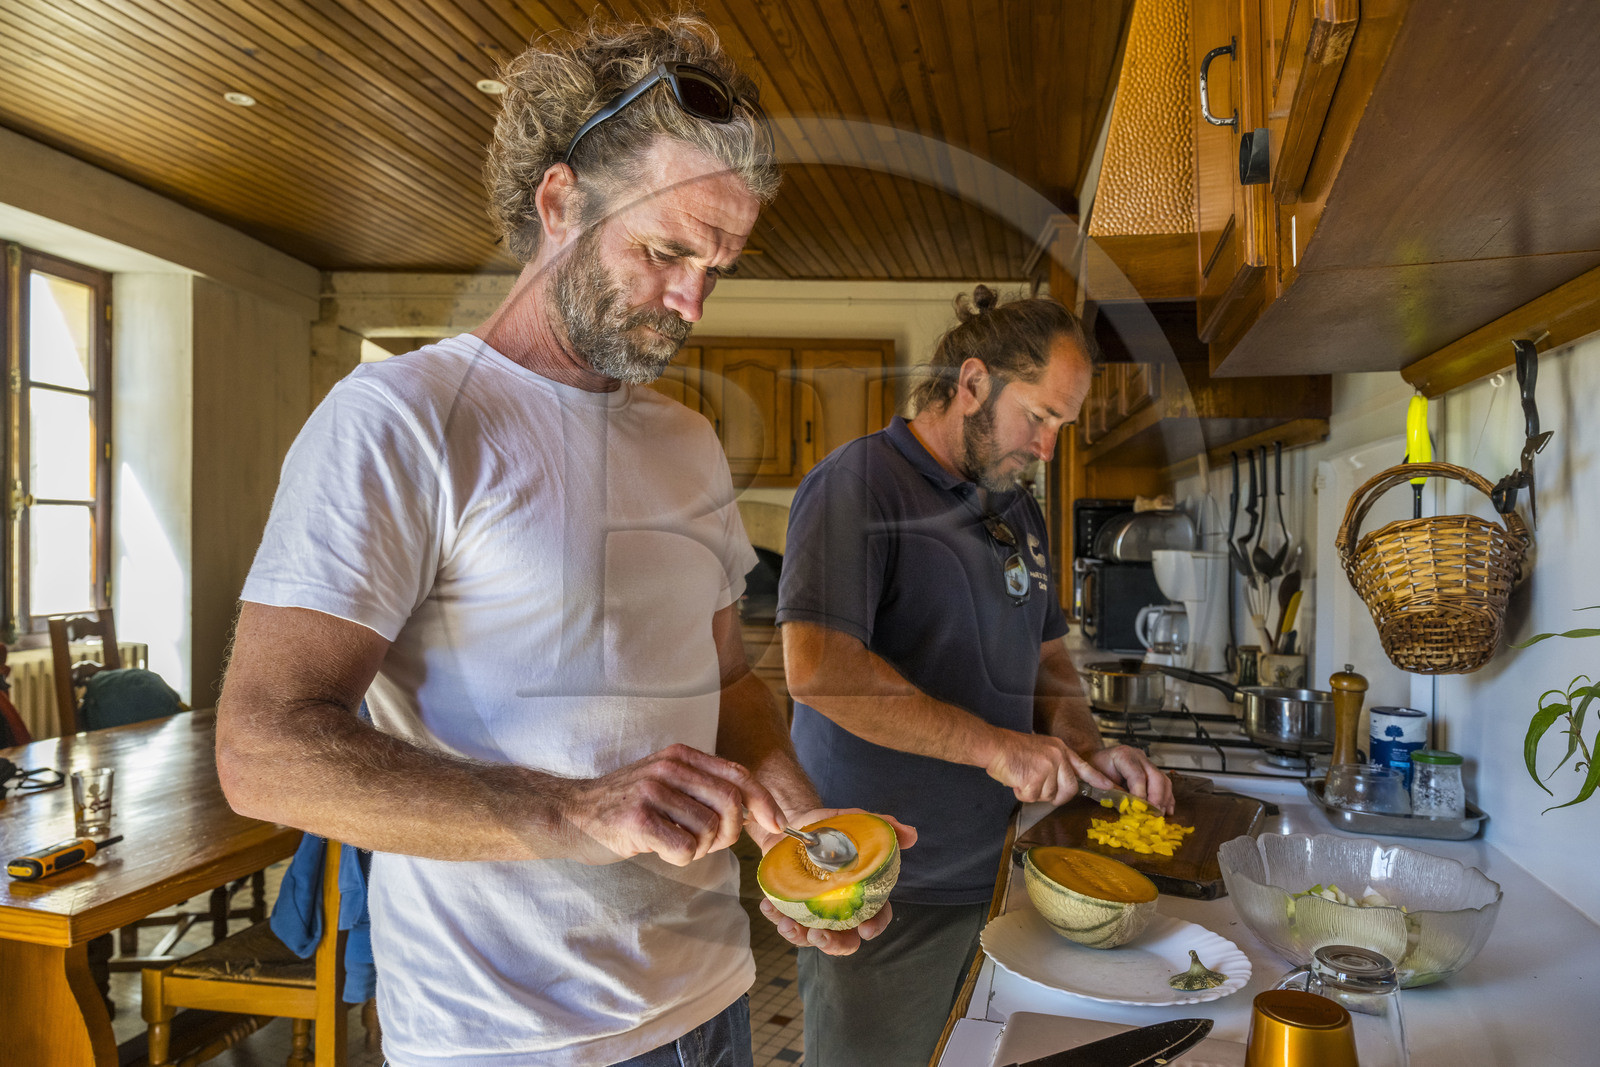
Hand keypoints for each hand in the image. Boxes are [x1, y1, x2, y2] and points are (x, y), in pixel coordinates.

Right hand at [556, 744, 787, 865]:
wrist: (571, 814)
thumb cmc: (624, 805)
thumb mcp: (666, 783)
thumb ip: (703, 789)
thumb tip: (754, 811)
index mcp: (681, 756)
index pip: (738, 775)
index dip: (764, 801)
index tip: (776, 824)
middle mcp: (668, 767)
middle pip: (729, 803)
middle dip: (730, 832)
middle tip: (712, 844)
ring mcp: (652, 791)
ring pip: (708, 830)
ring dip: (700, 848)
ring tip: (675, 843)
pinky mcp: (637, 819)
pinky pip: (684, 847)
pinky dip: (680, 857)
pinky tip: (660, 849)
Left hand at [755, 807, 916, 955]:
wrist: (796, 823)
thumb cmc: (832, 828)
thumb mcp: (855, 822)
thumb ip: (883, 828)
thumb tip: (911, 835)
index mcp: (863, 894)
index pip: (877, 916)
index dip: (875, 926)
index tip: (866, 930)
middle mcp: (841, 910)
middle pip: (845, 941)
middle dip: (834, 945)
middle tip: (820, 937)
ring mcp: (815, 913)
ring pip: (811, 938)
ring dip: (799, 938)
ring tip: (787, 926)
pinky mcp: (791, 909)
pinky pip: (785, 921)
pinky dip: (776, 918)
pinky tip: (768, 907)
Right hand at [984, 728, 1116, 804]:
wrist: (995, 745)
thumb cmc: (1012, 749)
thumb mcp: (1041, 748)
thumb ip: (1054, 763)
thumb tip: (1059, 784)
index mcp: (1059, 749)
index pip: (1083, 766)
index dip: (1096, 778)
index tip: (1108, 786)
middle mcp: (1057, 757)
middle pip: (1069, 789)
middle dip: (1057, 797)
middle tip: (1040, 791)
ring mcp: (1047, 768)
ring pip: (1048, 796)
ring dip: (1033, 792)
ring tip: (1022, 777)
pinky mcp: (1035, 778)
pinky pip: (1032, 797)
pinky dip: (1022, 793)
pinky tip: (1016, 780)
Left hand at [1089, 745, 1175, 814]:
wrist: (1096, 759)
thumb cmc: (1094, 767)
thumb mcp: (1096, 777)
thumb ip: (1110, 790)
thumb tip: (1126, 805)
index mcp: (1123, 755)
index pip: (1137, 775)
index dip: (1140, 793)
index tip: (1140, 808)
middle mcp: (1138, 757)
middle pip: (1156, 777)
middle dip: (1157, 798)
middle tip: (1153, 814)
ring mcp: (1147, 763)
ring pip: (1163, 780)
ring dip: (1164, 799)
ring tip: (1159, 815)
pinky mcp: (1151, 772)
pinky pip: (1164, 784)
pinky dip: (1167, 798)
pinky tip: (1167, 810)